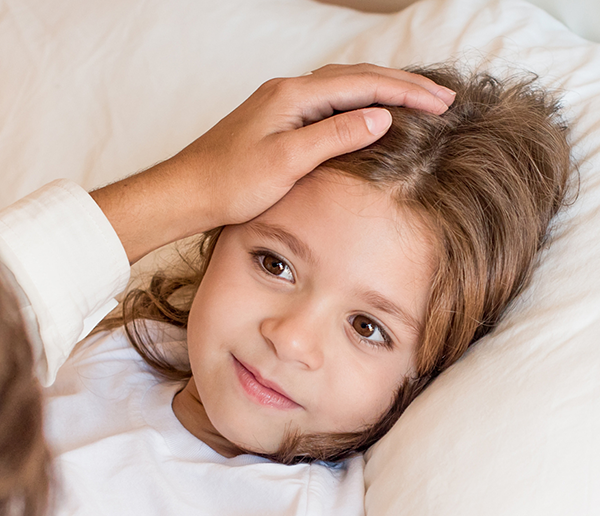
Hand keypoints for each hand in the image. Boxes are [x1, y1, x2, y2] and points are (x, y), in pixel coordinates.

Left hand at [91, 64, 454, 262]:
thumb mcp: (287, 162)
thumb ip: (335, 136)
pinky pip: (329, 102)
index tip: (441, 102)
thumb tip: (381, 117)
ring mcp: (282, 104)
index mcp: (294, 96)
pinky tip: (368, 114)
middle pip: (358, 76)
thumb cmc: (230, 183)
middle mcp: (289, 91)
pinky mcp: (277, 120)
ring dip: (383, 91)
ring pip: (344, 86)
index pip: (364, 84)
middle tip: (442, 98)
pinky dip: (358, 103)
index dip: (407, 92)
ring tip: (416, 100)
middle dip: (403, 85)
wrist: (186, 192)